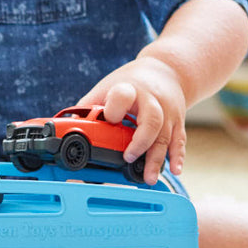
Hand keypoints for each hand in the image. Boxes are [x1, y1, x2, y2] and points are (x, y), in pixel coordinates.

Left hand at [78, 55, 187, 184]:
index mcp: (130, 89)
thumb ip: (91, 105)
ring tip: (147, 178)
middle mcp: (152, 100)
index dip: (115, 109)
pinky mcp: (178, 121)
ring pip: (165, 136)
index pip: (124, 96)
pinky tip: (174, 169)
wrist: (167, 69)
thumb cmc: (132, 81)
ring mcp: (168, 111)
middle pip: (151, 121)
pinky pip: (179, 140)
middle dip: (140, 142)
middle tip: (128, 158)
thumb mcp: (109, 86)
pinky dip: (177, 156)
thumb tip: (68, 126)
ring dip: (156, 159)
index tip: (109, 119)